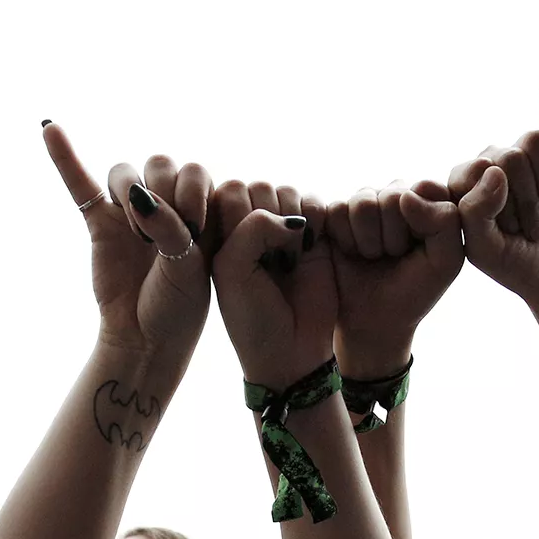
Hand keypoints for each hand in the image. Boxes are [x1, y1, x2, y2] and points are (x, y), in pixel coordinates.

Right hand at [43, 126, 212, 361]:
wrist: (146, 338)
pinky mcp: (99, 223)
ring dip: (130, 192)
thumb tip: (138, 195)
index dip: (191, 191)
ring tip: (140, 235)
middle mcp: (164, 204)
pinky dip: (65, 157)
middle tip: (163, 235)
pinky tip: (50, 129)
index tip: (194, 228)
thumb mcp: (187, 267)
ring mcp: (129, 212)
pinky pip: (79, 184)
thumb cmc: (178, 306)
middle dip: (163, 190)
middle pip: (158, 163)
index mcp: (198, 210)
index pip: (192, 171)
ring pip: (124, 173)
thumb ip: (169, 227)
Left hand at [211, 181, 337, 391]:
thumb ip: (251, 228)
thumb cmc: (253, 318)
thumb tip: (292, 217)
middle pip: (259, 187)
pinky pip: (316, 204)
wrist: (293, 351)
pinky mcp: (317, 236)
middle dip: (265, 221)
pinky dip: (314, 220)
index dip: (236, 215)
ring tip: (287, 261)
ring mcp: (285, 229)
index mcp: (221, 232)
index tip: (242, 258)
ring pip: (287, 192)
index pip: (228, 190)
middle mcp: (251, 226)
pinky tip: (307, 251)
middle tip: (269, 264)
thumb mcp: (232, 270)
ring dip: (289, 222)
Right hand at [327, 181, 462, 378]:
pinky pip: (338, 211)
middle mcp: (395, 193)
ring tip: (374, 256)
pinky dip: (346, 240)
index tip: (421, 250)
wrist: (374, 319)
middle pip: (392, 196)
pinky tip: (353, 253)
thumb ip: (445, 222)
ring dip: (369, 240)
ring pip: (363, 203)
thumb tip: (405, 195)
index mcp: (428, 200)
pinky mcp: (335, 212)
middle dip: (394, 237)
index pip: (425, 188)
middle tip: (394, 256)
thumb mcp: (446, 262)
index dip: (421, 225)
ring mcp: (365, 201)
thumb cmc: (414, 289)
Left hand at [449, 44, 538, 310]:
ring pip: (532, 144)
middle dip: (525, 202)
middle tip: (529, 231)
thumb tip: (491, 168)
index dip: (497, 207)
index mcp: (458, 184)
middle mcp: (485, 163)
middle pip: (504, 156)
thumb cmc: (516, 265)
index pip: (474, 171)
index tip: (504, 240)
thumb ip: (473, 213)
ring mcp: (518, 156)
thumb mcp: (482, 250)